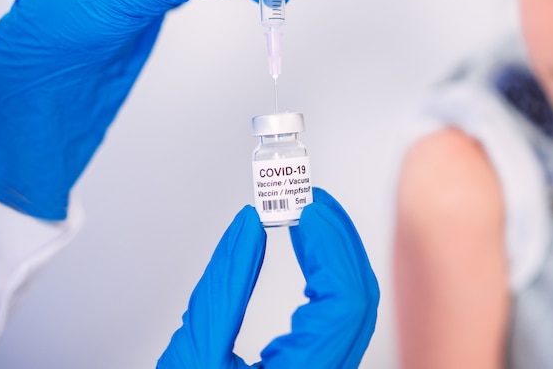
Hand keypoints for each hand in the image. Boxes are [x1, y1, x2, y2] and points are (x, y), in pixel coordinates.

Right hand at [158, 188, 379, 368]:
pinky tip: (315, 250)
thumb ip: (223, 289)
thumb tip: (249, 229)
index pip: (345, 304)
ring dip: (338, 252)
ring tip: (312, 215)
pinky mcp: (318, 368)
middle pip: (360, 300)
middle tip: (312, 200)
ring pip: (357, 307)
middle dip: (338, 240)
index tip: (308, 209)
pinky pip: (341, 317)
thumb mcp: (192, 357)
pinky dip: (330, 274)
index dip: (331, 246)